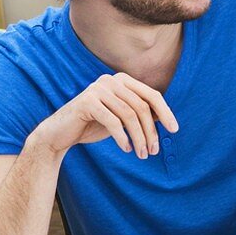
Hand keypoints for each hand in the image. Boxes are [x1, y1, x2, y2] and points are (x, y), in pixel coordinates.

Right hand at [32, 73, 178, 158]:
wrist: (60, 133)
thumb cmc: (95, 125)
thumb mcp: (122, 118)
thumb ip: (141, 113)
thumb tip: (166, 117)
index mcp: (122, 80)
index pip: (152, 95)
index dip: (166, 112)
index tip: (174, 130)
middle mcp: (111, 80)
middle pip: (142, 107)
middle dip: (150, 131)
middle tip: (154, 151)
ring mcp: (97, 89)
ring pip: (129, 115)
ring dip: (139, 138)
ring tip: (142, 154)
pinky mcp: (86, 102)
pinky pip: (113, 121)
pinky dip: (122, 137)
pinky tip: (126, 149)